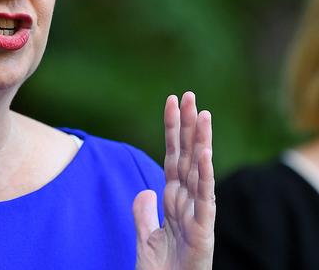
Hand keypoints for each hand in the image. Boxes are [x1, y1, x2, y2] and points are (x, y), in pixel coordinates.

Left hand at [133, 92, 214, 269]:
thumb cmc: (162, 269)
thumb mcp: (145, 237)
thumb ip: (143, 212)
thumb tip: (145, 190)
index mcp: (172, 198)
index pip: (172, 156)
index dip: (171, 129)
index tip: (171, 102)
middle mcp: (186, 199)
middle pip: (186, 155)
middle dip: (188, 125)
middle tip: (189, 94)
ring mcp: (197, 212)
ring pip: (198, 170)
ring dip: (200, 141)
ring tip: (203, 113)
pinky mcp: (203, 229)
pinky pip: (204, 197)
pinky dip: (204, 174)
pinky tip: (203, 152)